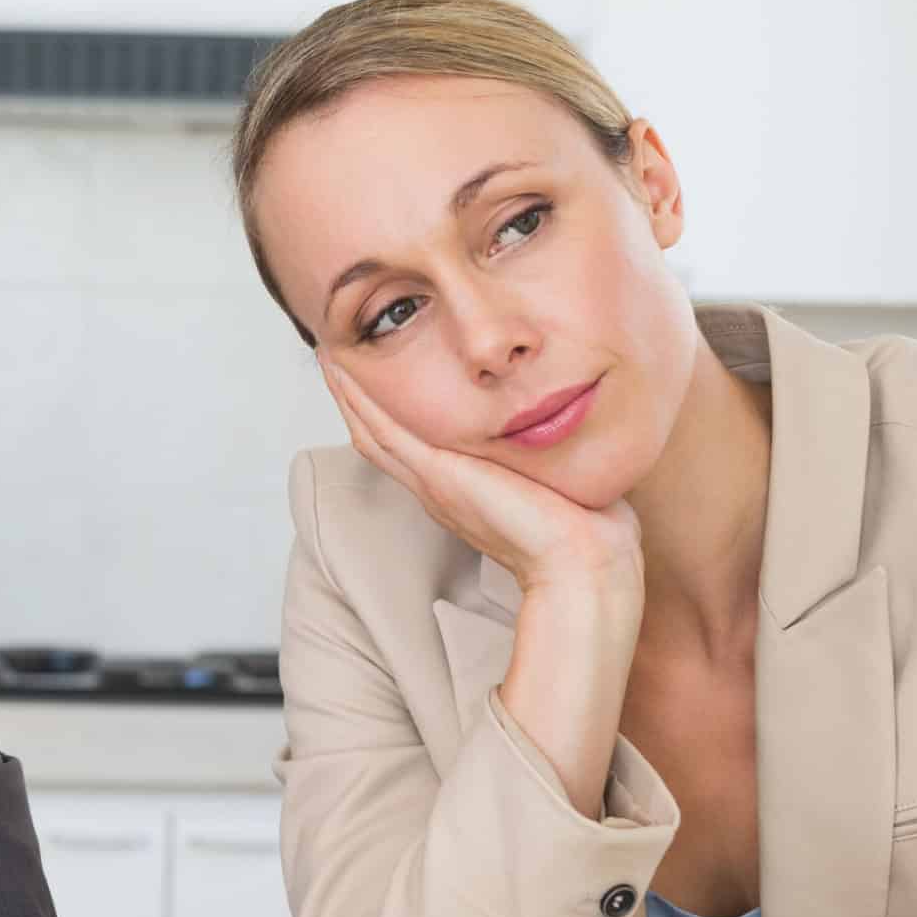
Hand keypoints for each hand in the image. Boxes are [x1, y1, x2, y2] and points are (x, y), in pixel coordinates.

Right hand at [321, 357, 640, 595]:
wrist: (582, 562)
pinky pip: (382, 429)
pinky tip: (342, 367)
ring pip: (372, 430)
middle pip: (379, 436)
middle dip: (357, 396)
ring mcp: (433, 482)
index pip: (413, 445)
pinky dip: (357, 398)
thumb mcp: (559, 479)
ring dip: (348, 391)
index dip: (390, 411)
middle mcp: (438, 487)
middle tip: (337, 355)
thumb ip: (551, 456)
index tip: (380, 374)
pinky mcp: (438, 475)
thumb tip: (574, 428)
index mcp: (461, 489)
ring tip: (330, 353)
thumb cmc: (586, 529)